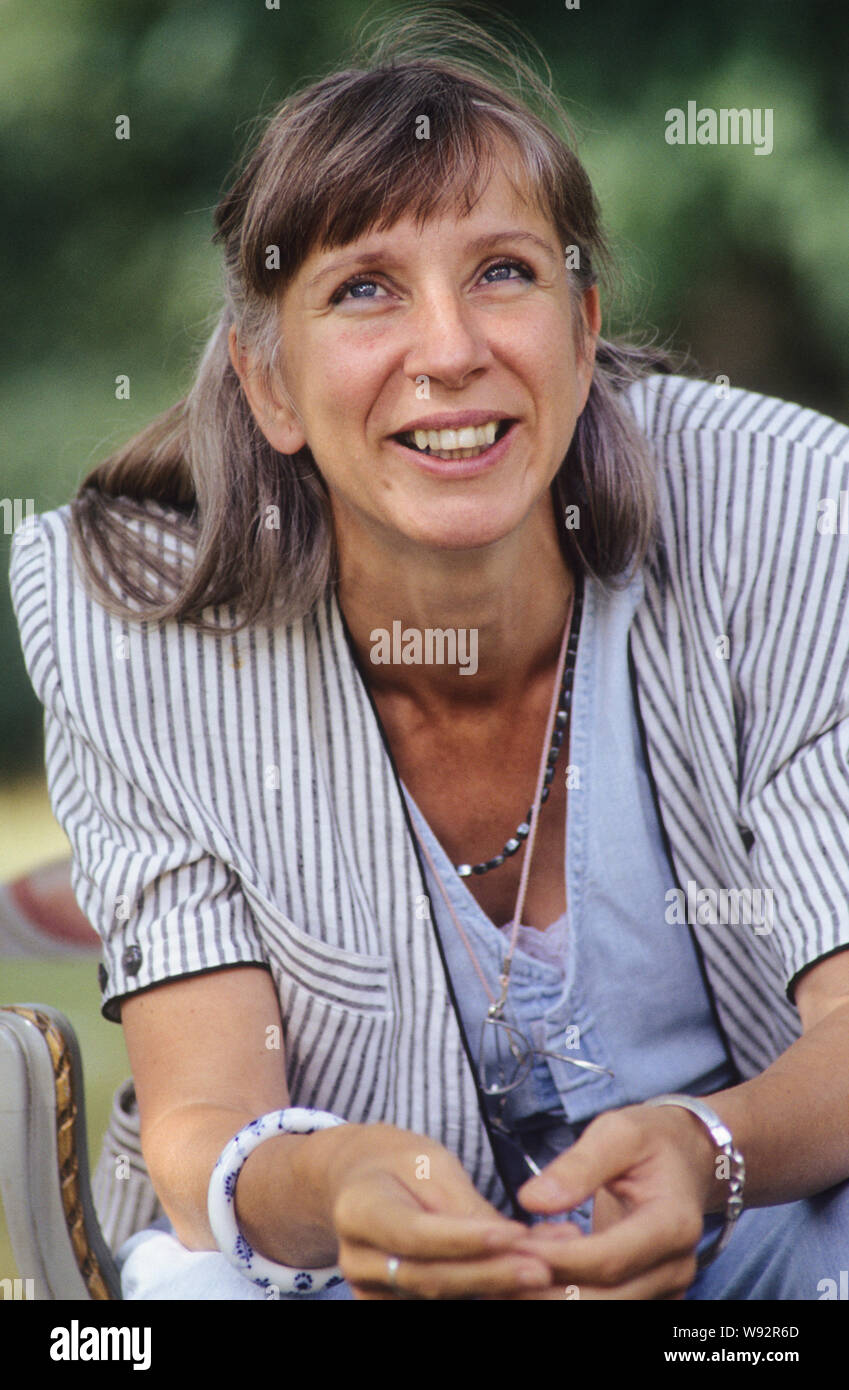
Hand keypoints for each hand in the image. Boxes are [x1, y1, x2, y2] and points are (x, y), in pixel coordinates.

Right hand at [325, 1123, 557, 1298]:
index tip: (516, 1234)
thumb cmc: (400, 1166)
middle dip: (491, 1274)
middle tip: (543, 1267)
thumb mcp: (430, 1163)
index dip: (465, 1240)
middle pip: (430, 1278)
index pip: (415, 1234)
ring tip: (545, 1270)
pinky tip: (520, 1280)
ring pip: (440, 1298)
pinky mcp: (390, 1307)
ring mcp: (370, 1291)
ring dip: (496, 1287)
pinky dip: (484, 1294)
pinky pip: (440, 1305)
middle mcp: (357, 1260)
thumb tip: (516, 1242)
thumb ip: (464, 1206)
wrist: (360, 1186)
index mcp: (358, 1210)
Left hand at [492, 1105, 715, 1299]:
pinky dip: (564, 1291)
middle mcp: (675, 1266)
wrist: (685, 1157)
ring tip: (514, 1255)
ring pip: (602, 1308)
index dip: (556, 1258)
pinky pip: (604, 1303)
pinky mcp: (649, 1294)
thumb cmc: (648, 1140)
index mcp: (674, 1223)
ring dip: (550, 1290)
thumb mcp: (616, 1132)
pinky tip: (538, 1260)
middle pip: (603, 1298)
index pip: (608, 1259)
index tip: (511, 1242)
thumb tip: (531, 1200)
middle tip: (497, 1260)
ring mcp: (666, 1287)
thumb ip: (577, 1166)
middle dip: (545, 1285)